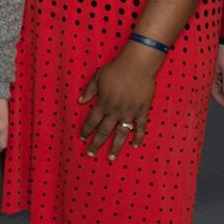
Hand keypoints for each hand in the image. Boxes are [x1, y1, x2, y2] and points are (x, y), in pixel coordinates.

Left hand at [77, 43, 160, 160]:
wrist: (137, 65)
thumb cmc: (116, 69)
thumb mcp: (98, 77)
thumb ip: (89, 90)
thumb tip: (80, 101)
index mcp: (103, 103)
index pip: (92, 121)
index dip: (86, 131)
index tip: (82, 138)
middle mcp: (115, 111)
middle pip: (104, 131)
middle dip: (96, 144)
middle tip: (91, 154)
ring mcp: (129, 112)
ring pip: (121, 134)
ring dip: (115, 147)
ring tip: (111, 158)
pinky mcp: (142, 111)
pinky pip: (140, 128)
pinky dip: (138, 138)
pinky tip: (134, 146)